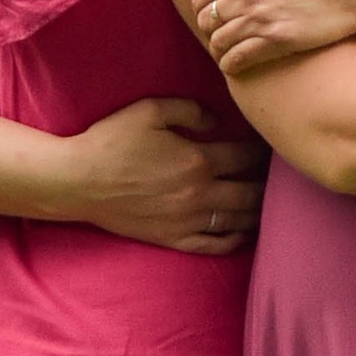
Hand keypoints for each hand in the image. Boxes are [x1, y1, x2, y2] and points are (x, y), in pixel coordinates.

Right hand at [59, 98, 265, 252]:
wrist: (78, 181)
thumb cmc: (111, 141)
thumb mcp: (149, 110)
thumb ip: (190, 110)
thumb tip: (217, 122)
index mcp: (198, 160)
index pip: (246, 155)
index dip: (263, 149)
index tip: (270, 144)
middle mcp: (199, 194)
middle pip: (251, 191)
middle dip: (268, 182)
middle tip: (278, 175)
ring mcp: (188, 221)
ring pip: (239, 220)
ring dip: (258, 210)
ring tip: (268, 201)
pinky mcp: (174, 239)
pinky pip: (216, 245)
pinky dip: (236, 239)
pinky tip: (244, 230)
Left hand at [195, 0, 355, 74]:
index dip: (203, 7)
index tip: (212, 14)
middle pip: (206, 21)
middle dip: (210, 29)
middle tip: (219, 34)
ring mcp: (260, 18)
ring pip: (219, 42)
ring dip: (220, 49)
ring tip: (227, 52)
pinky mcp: (276, 41)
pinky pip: (237, 59)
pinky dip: (231, 64)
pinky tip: (235, 64)